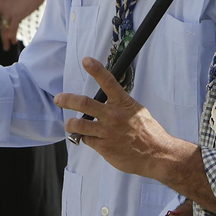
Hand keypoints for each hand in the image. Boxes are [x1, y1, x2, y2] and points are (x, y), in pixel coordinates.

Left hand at [54, 58, 186, 178]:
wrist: (156, 155)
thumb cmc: (148, 133)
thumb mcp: (137, 112)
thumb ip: (120, 105)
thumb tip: (106, 102)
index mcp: (123, 103)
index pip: (108, 82)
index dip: (96, 69)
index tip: (86, 60)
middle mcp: (114, 115)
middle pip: (84, 103)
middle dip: (67, 99)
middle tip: (59, 99)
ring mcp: (107, 132)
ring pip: (79, 124)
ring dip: (70, 123)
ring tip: (69, 124)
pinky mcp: (104, 147)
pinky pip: (87, 140)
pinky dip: (85, 138)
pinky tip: (91, 139)